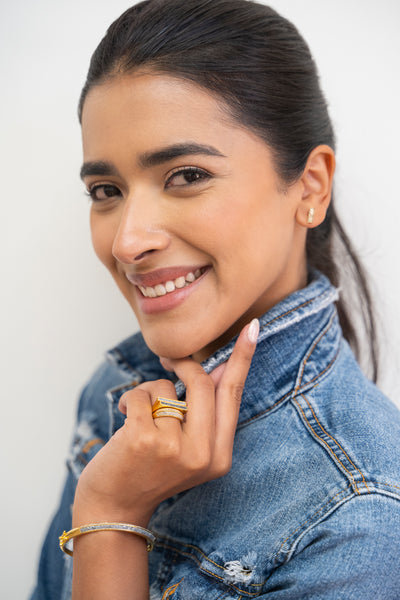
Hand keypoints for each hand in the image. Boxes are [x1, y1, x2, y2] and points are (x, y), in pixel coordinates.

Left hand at [73, 319, 258, 526]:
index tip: (253, 326)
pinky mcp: (145, 440)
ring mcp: (174, 448)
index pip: (233, 394)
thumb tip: (219, 366)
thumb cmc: (151, 470)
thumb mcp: (189, 447)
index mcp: (220, 456)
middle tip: (168, 359)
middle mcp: (203, 454)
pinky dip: (130, 398)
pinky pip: (141, 394)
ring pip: (166, 388)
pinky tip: (125, 417)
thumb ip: (207, 411)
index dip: (242, 357)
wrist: (114, 507)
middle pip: (202, 383)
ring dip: (149, 393)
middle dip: (182, 365)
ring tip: (141, 415)